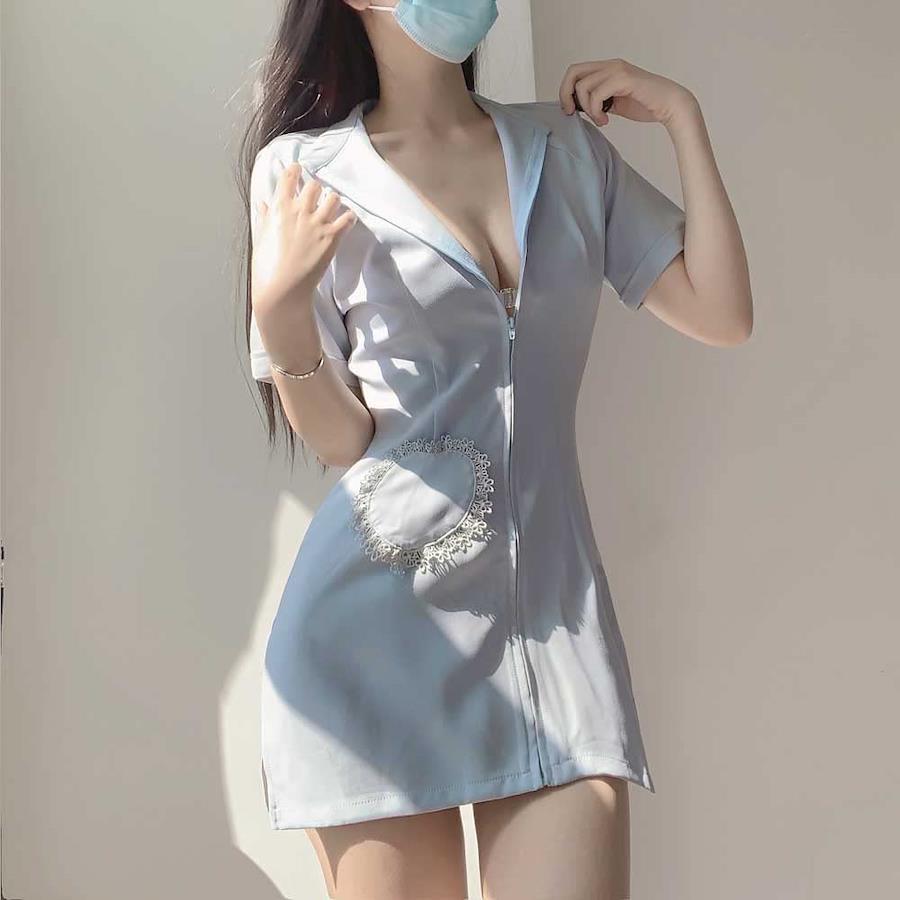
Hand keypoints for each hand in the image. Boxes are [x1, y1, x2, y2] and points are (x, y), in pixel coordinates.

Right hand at [251, 162, 356, 314]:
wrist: (282, 289)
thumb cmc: (267, 266)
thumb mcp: (261, 237)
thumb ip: (265, 217)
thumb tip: (263, 204)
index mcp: (279, 208)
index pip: (289, 176)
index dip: (295, 171)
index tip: (298, 170)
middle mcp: (299, 211)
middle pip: (314, 185)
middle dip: (315, 189)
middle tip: (316, 197)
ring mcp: (317, 224)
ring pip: (333, 197)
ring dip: (332, 201)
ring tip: (331, 208)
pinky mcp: (332, 238)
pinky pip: (347, 219)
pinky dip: (348, 218)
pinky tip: (345, 221)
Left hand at [559, 58, 695, 127]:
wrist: (670, 105)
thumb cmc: (645, 105)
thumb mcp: (615, 103)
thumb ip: (598, 101)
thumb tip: (577, 107)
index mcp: (608, 68)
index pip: (575, 71)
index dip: (566, 90)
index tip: (570, 110)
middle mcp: (611, 65)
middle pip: (573, 73)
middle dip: (567, 96)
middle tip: (573, 114)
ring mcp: (617, 70)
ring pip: (583, 86)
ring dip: (587, 108)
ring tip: (600, 120)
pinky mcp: (624, 79)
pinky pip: (596, 94)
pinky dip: (596, 111)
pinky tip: (606, 120)